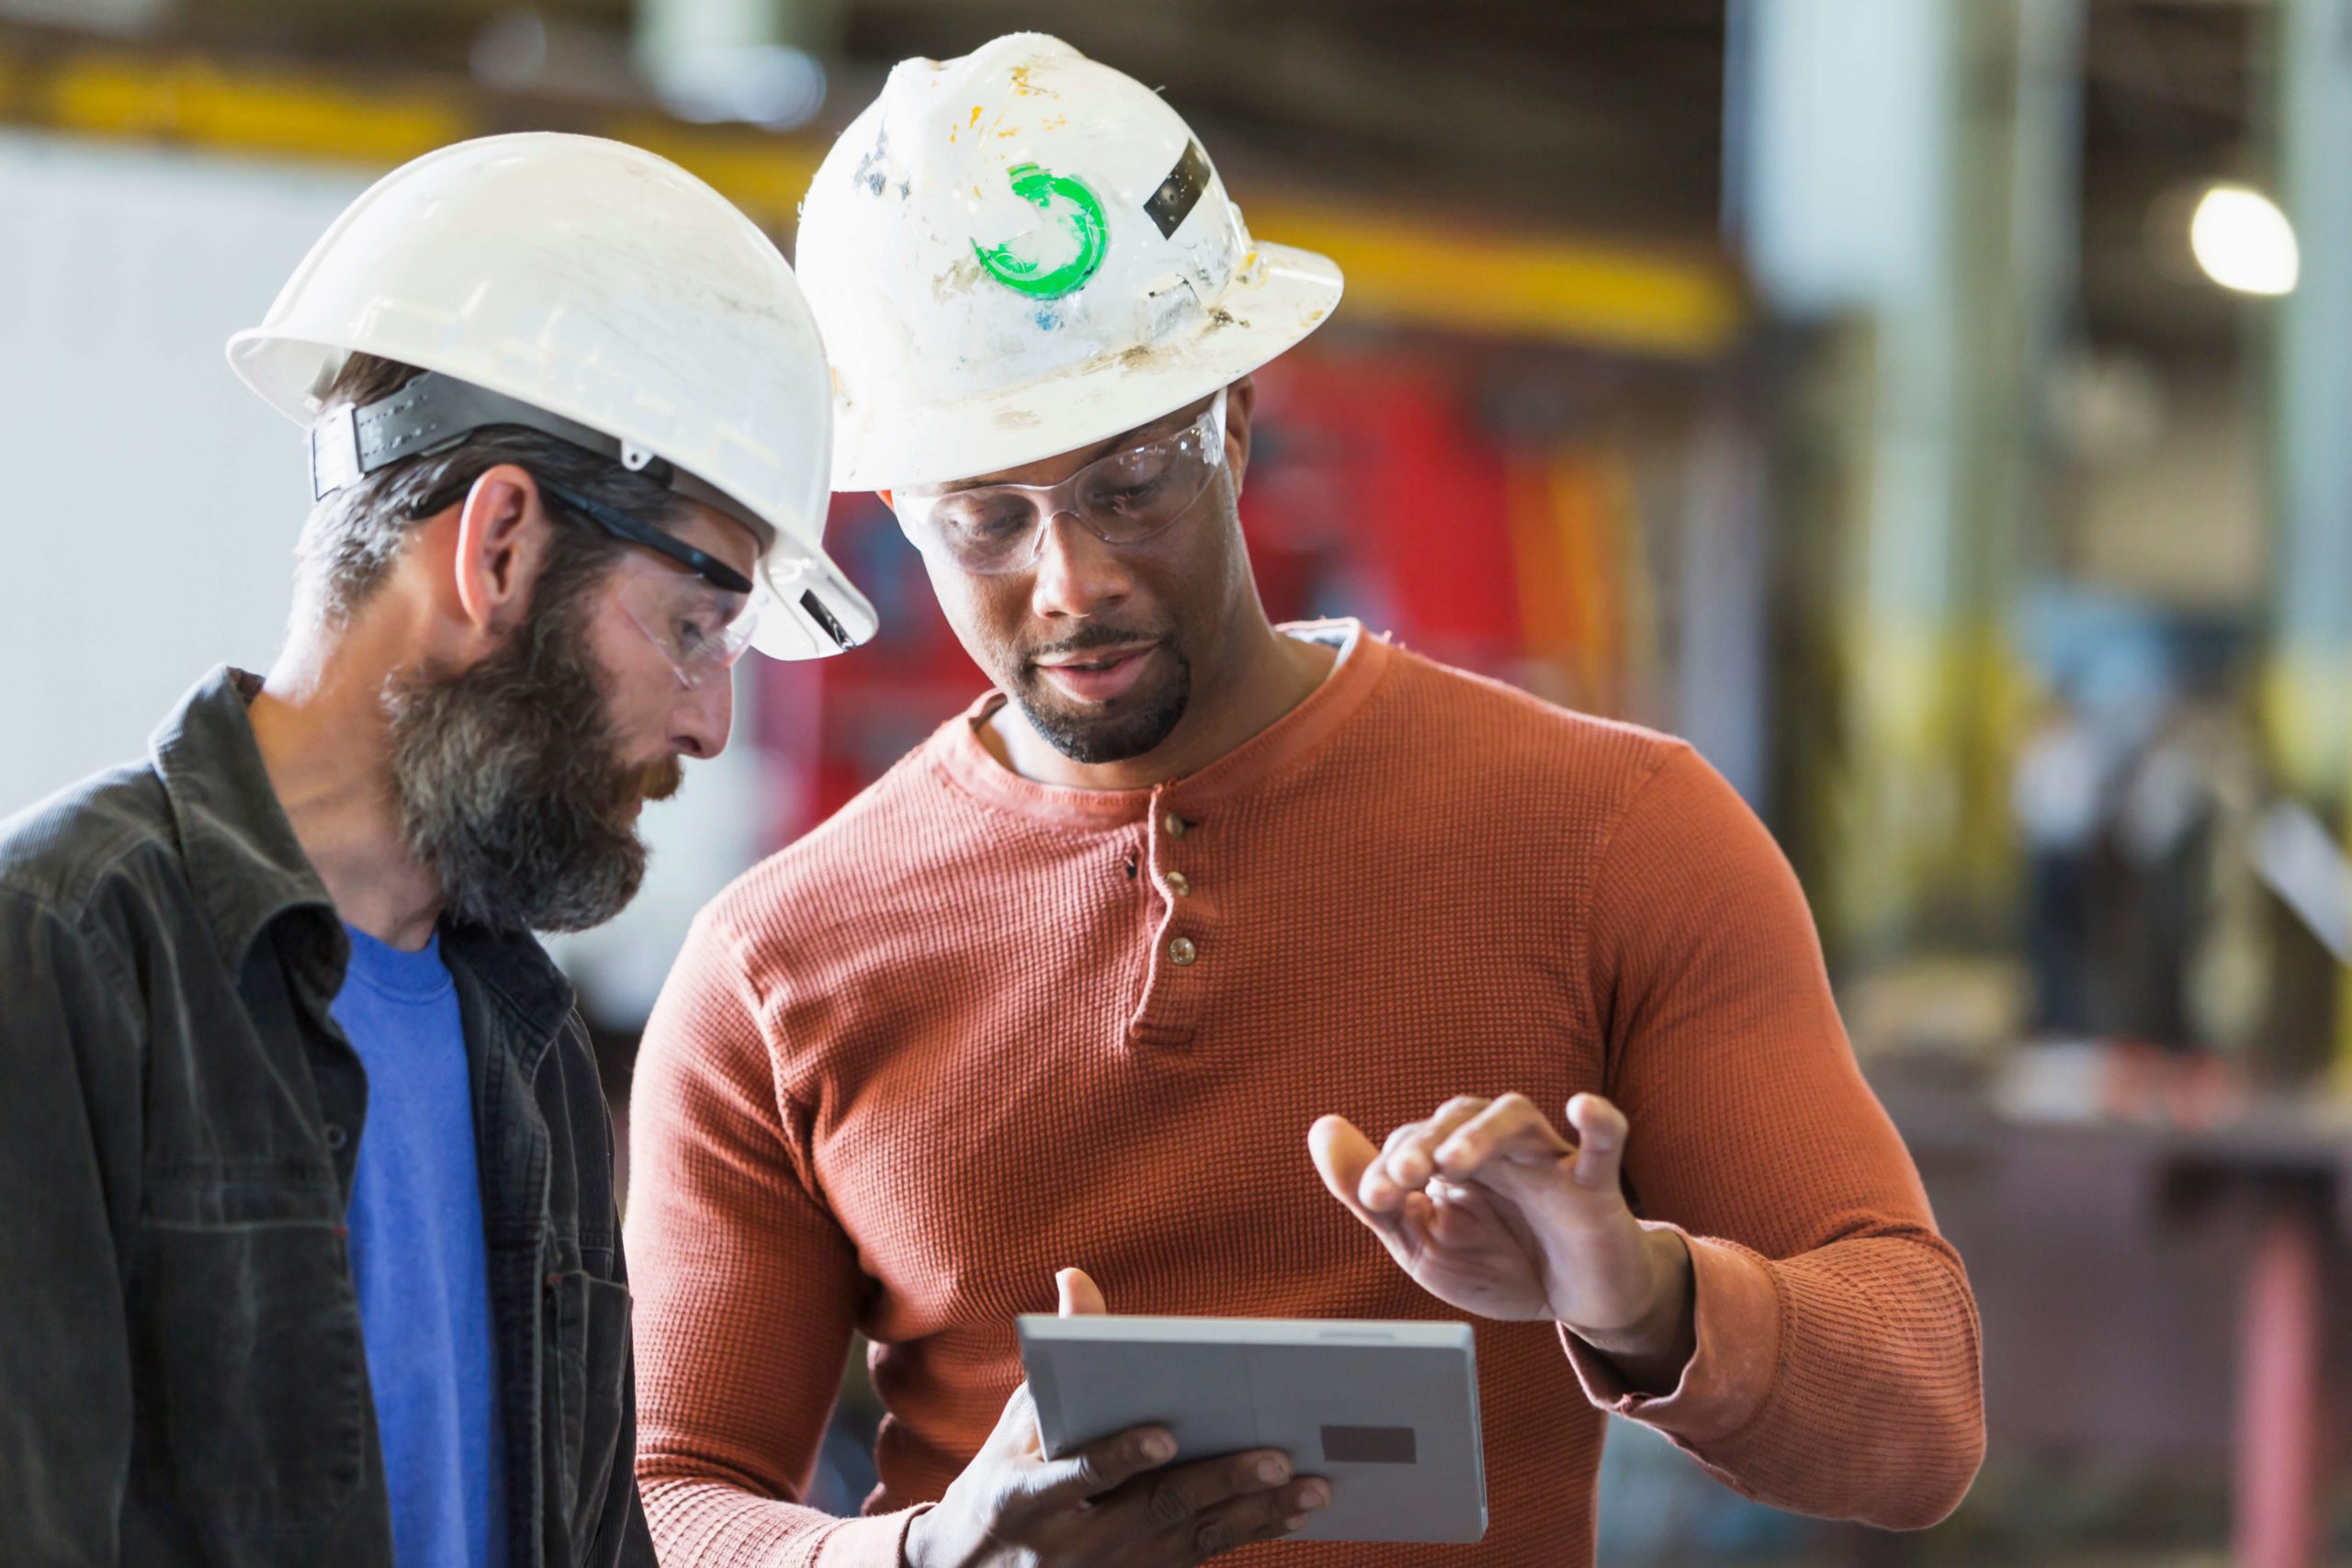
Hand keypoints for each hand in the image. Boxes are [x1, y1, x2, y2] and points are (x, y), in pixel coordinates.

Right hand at [902, 1269, 1330, 1567]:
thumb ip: (1057, 1357)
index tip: (1167, 1436)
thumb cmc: (1006, 1475)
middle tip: (1278, 1457)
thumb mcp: (1019, 1419)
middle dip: (1219, 1484)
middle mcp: (1071, 1542)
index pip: (1081, 1476)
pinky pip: (1202, 1557)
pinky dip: (1250, 1533)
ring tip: (1313, 1488)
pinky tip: (1294, 1513)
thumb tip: (1076, 1277)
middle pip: (1155, 1512)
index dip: (1121, 1457)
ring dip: (1255, 1515)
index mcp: (1027, 1496)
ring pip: (1192, 1542)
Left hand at [1309, 1094, 1693, 1388]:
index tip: (1374, 1200)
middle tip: (1403, 1175)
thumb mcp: (1423, 1243)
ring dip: (1480, 1133)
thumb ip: (1373, 1196)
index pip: (1412, 1141)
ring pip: (1515, 1117)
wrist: (1576, 1305)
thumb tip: (1321, 1129)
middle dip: (1425, 1141)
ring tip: (1453, 1161)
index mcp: (1453, 1161)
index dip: (1386, 1166)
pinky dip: (1599, 1121)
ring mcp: (1548, 1162)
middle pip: (1459, 1114)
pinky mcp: (1596, 1188)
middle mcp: (1498, 1149)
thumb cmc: (1500, 1264)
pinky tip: (1582, 1107)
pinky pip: (1604, 1143)